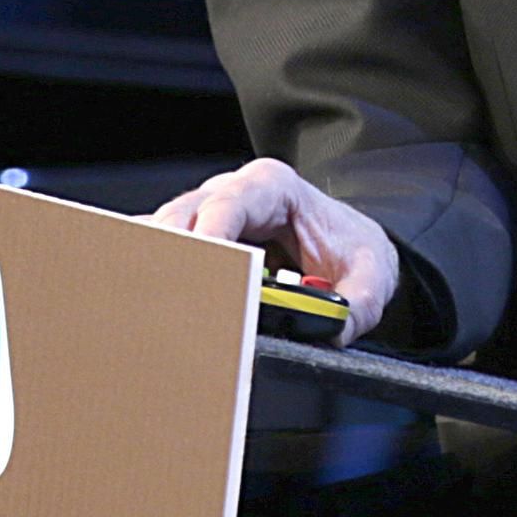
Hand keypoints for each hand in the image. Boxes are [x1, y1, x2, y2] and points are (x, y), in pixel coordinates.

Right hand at [147, 156, 398, 346]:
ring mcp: (204, 215)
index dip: (209, 238)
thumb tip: (334, 328)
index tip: (199, 274)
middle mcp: (229, 194)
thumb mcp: (371, 272)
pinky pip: (159, 254)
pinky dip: (150, 278)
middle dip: (174, 259)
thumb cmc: (349, 248)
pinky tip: (146, 307)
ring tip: (154, 312)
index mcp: (271, 187)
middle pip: (182, 220)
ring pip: (161, 237)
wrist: (347, 245)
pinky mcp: (192, 243)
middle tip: (169, 303)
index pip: (228, 205)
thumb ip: (358, 302)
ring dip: (157, 273)